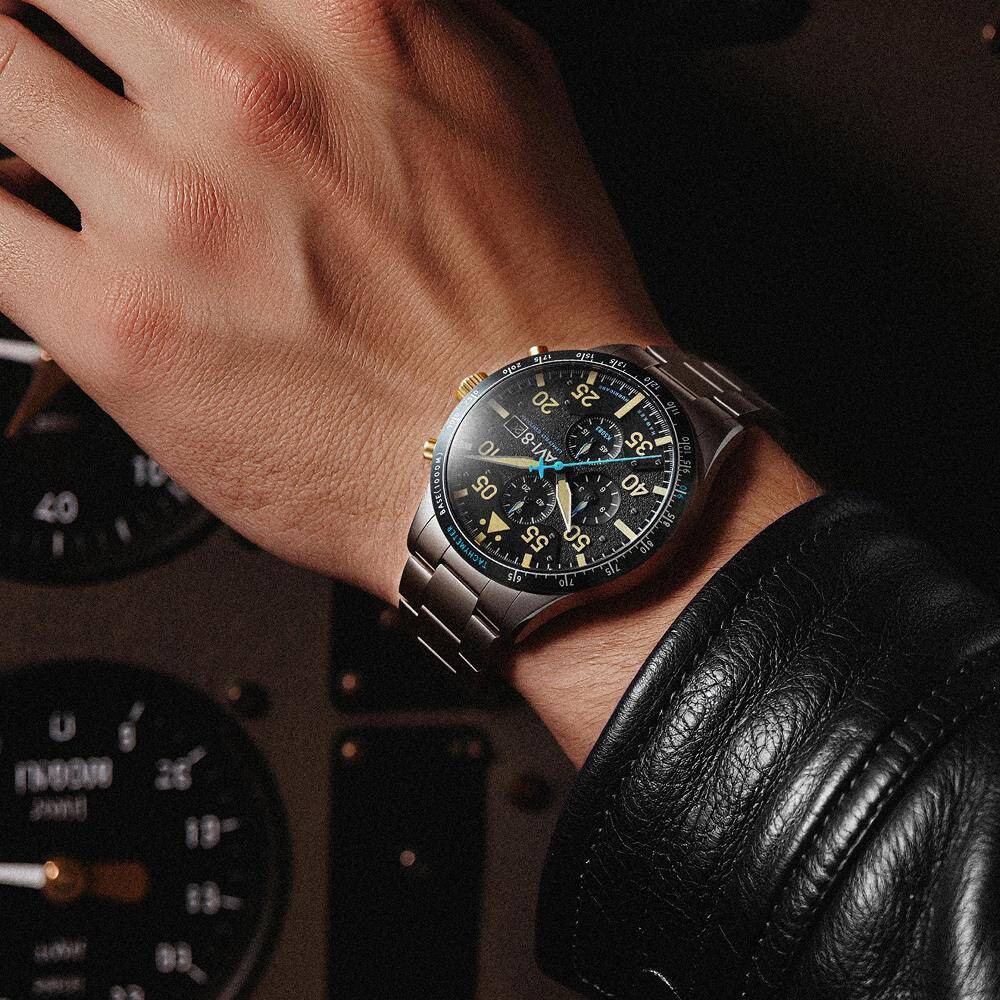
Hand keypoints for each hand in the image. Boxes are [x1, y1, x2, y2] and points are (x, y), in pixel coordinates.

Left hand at [0, 0, 662, 598]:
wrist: (524, 460)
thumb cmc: (532, 303)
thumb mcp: (508, 93)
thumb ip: (404, 8)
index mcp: (340, 13)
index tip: (117, 20)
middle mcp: (239, 92)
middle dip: (47, 22)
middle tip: (62, 57)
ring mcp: (166, 208)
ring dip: (11, 104)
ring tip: (46, 147)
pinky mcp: (113, 330)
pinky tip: (28, 219)